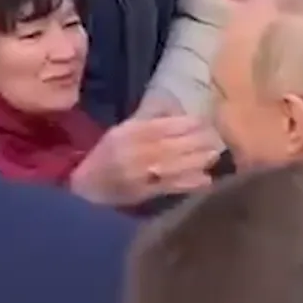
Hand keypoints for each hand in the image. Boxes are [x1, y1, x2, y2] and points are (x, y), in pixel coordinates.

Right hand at [68, 103, 219, 206]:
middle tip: (217, 138)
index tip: (204, 121)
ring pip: (174, 165)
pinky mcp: (144, 193)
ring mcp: (140, 174)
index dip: (186, 124)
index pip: (162, 126)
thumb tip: (177, 110)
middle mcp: (135, 151)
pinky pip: (170, 186)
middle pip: (172, 145)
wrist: (86, 187)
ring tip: (214, 155)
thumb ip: (148, 120)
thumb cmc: (106, 156)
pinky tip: (205, 179)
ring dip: (197, 160)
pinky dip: (188, 183)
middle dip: (197, 141)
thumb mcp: (122, 131)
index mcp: (128, 133)